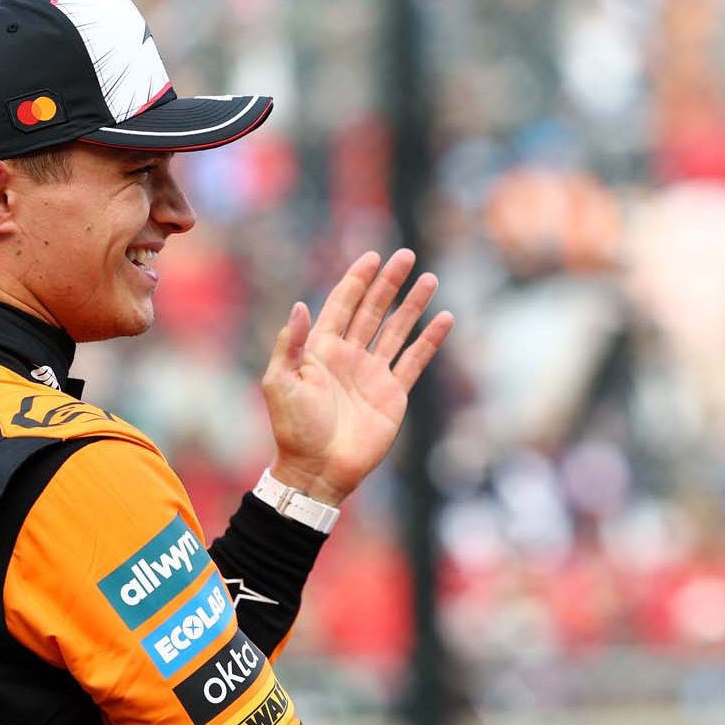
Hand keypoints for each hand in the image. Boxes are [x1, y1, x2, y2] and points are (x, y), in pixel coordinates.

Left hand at [262, 249, 453, 504]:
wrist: (319, 469)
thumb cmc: (294, 429)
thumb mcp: (280, 384)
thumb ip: (290, 344)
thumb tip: (300, 306)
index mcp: (321, 349)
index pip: (342, 305)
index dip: (357, 280)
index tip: (373, 256)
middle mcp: (349, 355)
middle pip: (373, 310)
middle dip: (389, 282)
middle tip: (407, 255)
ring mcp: (373, 373)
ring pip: (397, 329)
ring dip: (413, 305)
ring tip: (430, 279)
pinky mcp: (393, 393)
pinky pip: (414, 360)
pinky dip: (430, 340)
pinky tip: (444, 320)